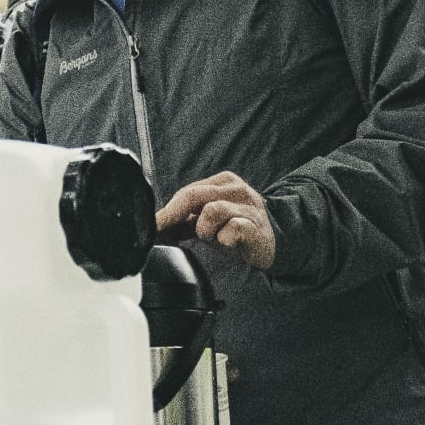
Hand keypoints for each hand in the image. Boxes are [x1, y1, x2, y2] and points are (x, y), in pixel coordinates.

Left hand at [156, 172, 276, 271]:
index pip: (186, 192)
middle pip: (193, 196)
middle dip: (173, 216)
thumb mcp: (209, 220)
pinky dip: (224, 239)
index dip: (166, 211)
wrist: (274, 242)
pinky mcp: (255, 226)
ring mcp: (247, 206)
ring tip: (214, 237)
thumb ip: (185, 220)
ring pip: (211, 212)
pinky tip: (229, 242)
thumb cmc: (238, 228)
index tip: (150, 225)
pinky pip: (231, 231)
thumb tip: (157, 227)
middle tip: (163, 232)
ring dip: (205, 230)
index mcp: (222, 182)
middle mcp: (235, 189)